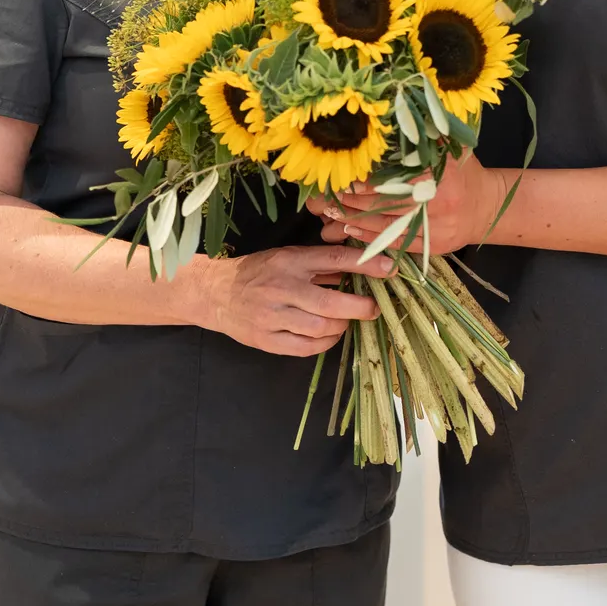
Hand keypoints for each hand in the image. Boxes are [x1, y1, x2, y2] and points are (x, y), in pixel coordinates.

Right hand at [184, 245, 392, 356]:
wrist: (216, 293)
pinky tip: (328, 336)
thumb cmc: (260, 272)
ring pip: (320, 329)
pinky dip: (324, 344)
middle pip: (330, 303)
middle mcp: (281, 287)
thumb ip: (322, 264)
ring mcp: (272, 316)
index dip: (366, 264)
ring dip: (341, 327)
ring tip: (345, 321)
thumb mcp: (288, 257)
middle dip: (359, 307)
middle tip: (372, 308)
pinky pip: (305, 348)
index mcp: (289, 261)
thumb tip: (363, 268)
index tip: (390, 268)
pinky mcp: (266, 340)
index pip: (334, 260)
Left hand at [313, 153, 507, 255]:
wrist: (486, 208)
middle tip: (326, 196)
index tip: (344, 177)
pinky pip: (395, 243)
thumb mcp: (451, 148)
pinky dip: (369, 237)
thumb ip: (425, 136)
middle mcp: (438, 203)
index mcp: (442, 176)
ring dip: (355, 219)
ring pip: (386, 225)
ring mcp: (436, 228)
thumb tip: (391, 122)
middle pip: (386, 203)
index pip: (395, 180)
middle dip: (353, 201)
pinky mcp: (432, 246)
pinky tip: (349, 229)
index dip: (367, 182)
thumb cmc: (463, 173)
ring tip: (329, 212)